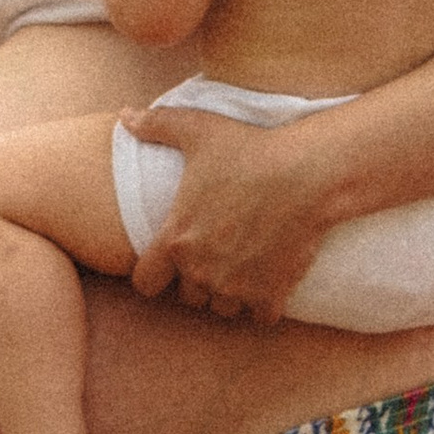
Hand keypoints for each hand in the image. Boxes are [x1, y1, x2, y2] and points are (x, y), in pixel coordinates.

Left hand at [117, 103, 337, 320]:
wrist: (308, 173)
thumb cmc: (250, 149)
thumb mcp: (198, 129)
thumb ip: (156, 125)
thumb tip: (124, 116)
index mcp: (176, 239)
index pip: (144, 283)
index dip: (152, 275)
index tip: (168, 262)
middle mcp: (201, 270)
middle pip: (187, 297)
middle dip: (197, 281)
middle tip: (214, 255)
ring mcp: (237, 286)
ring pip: (222, 308)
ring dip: (229, 293)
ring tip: (241, 267)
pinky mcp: (271, 294)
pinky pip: (259, 317)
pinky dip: (264, 303)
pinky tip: (269, 279)